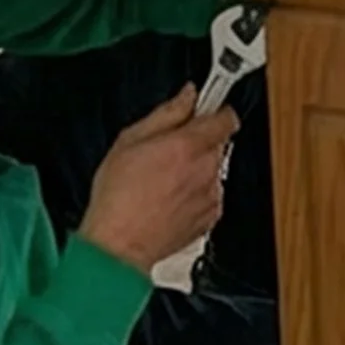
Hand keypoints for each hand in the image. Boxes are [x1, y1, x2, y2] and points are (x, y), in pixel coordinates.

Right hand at [75, 84, 240, 275]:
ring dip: (198, 169)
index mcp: (188, 146)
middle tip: (170, 149)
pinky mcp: (208, 220)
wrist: (118, 248)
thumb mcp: (130, 139)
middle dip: (199, 141)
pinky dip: (196, 194)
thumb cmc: (118, 198)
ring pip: (214, 169)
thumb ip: (167, 112)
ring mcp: (209, 197)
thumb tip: (187, 96)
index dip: (215, 110)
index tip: (204, 110)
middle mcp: (205, 170)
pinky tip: (170, 199)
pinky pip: (210, 195)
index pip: (226, 117)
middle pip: (219, 143)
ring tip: (165, 180)